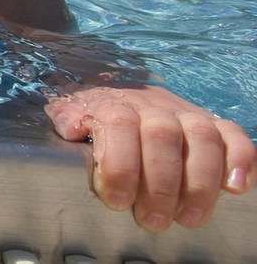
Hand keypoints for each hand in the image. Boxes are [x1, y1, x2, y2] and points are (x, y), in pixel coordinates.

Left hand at [46, 84, 253, 230]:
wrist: (117, 86)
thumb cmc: (94, 112)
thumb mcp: (68, 111)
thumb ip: (67, 119)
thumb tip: (73, 128)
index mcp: (115, 105)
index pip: (119, 126)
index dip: (120, 166)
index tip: (116, 200)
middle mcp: (154, 108)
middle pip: (162, 137)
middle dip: (160, 186)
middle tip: (153, 220)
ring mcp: (186, 115)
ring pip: (202, 138)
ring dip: (200, 183)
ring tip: (190, 218)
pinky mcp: (213, 124)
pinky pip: (235, 135)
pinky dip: (241, 160)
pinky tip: (235, 187)